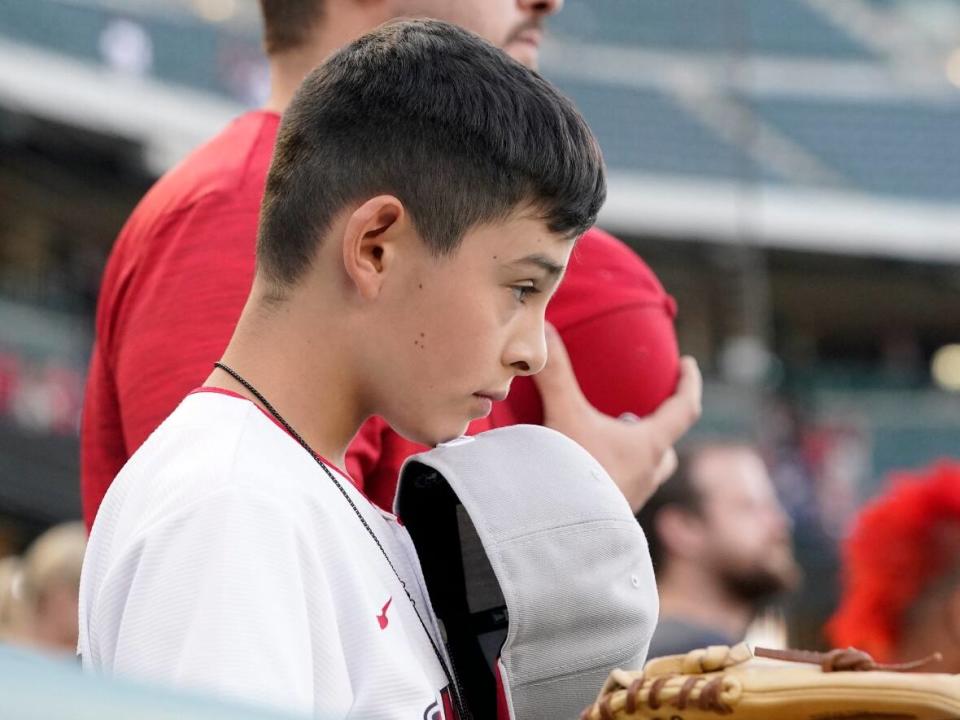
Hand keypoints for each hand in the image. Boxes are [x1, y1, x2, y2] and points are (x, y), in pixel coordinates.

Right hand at [533, 325, 701, 511]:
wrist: (559, 531)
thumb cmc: (572, 471)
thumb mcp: (564, 414)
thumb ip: (556, 372)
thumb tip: (545, 327)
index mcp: (648, 446)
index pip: (685, 409)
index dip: (689, 384)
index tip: (689, 364)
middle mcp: (646, 474)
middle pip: (668, 450)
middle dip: (659, 430)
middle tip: (639, 414)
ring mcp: (629, 501)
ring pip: (647, 474)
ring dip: (636, 457)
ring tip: (610, 443)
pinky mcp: (609, 519)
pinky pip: (621, 493)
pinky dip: (612, 477)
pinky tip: (587, 474)